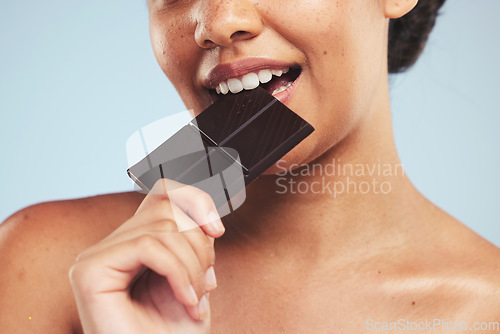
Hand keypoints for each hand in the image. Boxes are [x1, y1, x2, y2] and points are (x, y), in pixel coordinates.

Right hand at [69, 178, 224, 333]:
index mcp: (133, 244)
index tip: (218, 231)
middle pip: (167, 208)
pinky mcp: (90, 271)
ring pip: (162, 227)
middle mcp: (111, 246)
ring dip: (194, 265)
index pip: (162, 193)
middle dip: (200, 244)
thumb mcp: (195, 278)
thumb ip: (195, 242)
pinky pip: (149, 246)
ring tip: (196, 299)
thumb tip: (206, 218)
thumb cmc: (173, 333)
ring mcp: (96, 256)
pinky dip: (179, 273)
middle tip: (206, 283)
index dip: (194, 200)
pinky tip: (186, 300)